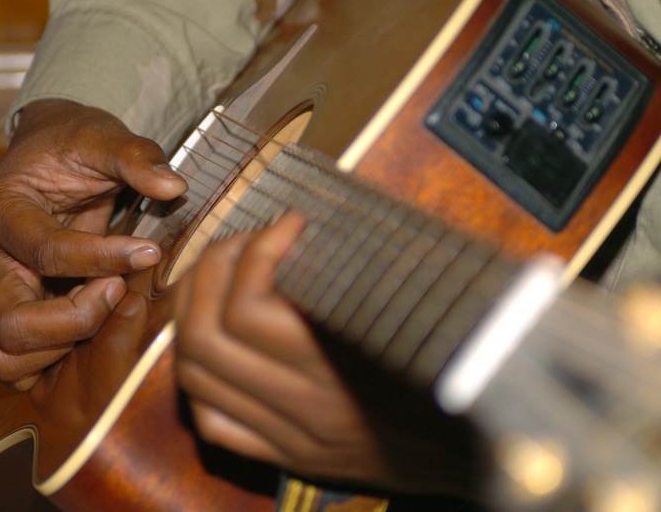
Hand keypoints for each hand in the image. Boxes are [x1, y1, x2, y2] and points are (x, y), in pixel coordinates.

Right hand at [0, 99, 186, 389]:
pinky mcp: (16, 316)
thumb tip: (173, 185)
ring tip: (106, 308)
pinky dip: (55, 362)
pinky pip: (18, 368)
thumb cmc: (72, 144)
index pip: (45, 253)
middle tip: (119, 290)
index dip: (102, 258)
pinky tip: (98, 326)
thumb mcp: (101, 135)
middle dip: (76, 320)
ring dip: (63, 348)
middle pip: (12, 325)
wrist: (53, 155)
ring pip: (8, 358)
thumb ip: (135, 156)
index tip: (149, 250)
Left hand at [173, 213, 479, 496]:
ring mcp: (288, 437)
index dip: (258, 251)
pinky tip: (215, 340)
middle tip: (242, 241)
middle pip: (207, 336)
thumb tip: (361, 215)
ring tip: (219, 275)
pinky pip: (211, 422)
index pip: (253, 310)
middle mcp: (304, 408)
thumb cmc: (467, 378)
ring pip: (196, 376)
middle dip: (210, 272)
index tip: (288, 223)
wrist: (482, 458)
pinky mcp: (283, 457)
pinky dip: (197, 377)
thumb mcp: (439, 319)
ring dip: (192, 314)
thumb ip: (396, 274)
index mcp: (342, 372)